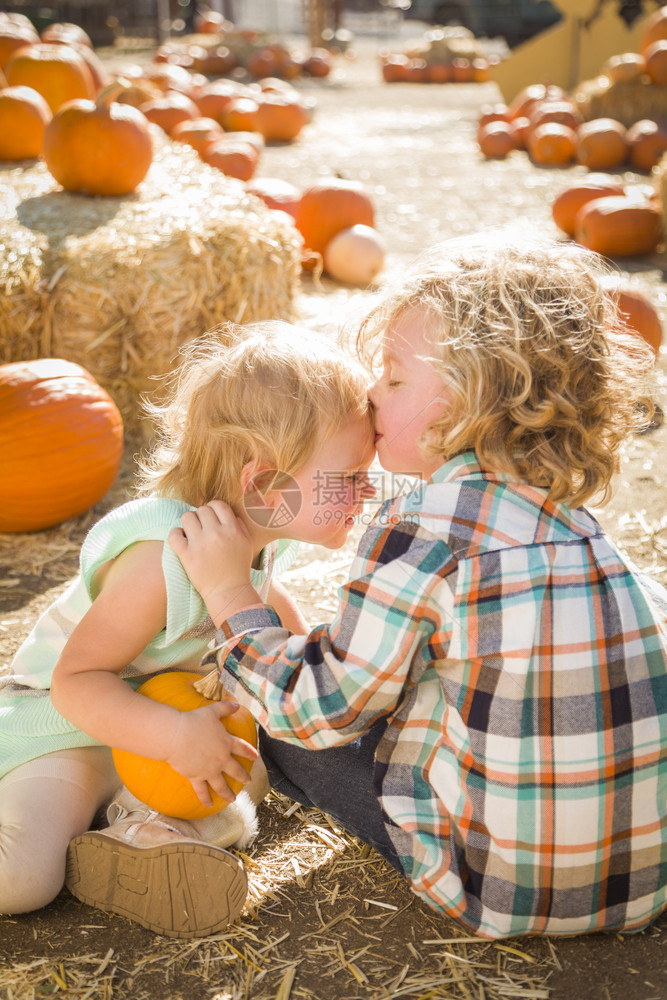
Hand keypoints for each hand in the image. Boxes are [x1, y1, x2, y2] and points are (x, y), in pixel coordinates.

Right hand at [165, 701, 257, 807]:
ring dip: (228, 793)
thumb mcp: (212, 711)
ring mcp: (209, 770)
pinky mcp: (196, 777)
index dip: (249, 752)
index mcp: (226, 743)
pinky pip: (202, 791)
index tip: (255, 757)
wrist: (176, 735)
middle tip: (248, 781)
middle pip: (235, 770)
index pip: (242, 748)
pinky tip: (209, 805)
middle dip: (243, 776)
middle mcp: (221, 759)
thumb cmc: (194, 721)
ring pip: (222, 785)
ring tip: (233, 799)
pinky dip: (206, 799)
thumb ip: (225, 708)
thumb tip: (237, 704)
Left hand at [169, 501, 258, 622]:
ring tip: (192, 534)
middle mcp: (216, 534)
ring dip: (188, 523)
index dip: (213, 509)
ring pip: (187, 517)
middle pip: (202, 510)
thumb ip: (240, 526)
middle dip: (201, 517)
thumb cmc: (238, 568)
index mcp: (232, 530)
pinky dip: (176, 535)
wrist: (228, 591)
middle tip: (202, 528)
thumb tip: (228, 514)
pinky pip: (174, 534)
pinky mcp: (187, 555)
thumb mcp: (247, 544)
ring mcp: (200, 544)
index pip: (218, 504)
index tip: (212, 518)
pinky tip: (181, 541)